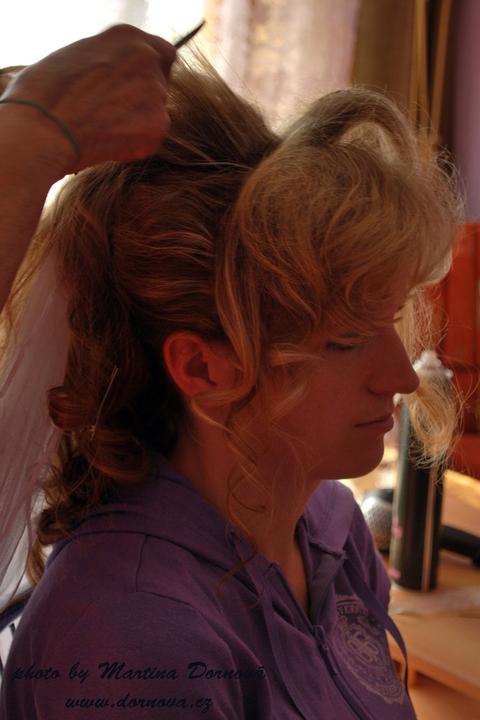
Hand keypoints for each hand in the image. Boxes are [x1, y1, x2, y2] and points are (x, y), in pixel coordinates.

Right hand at [0, 24, 176, 175]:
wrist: (44, 130)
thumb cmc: (45, 95)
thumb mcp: (76, 57)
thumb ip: (106, 62)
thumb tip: (113, 76)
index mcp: (126, 36)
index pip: (158, 53)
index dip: (146, 72)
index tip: (132, 87)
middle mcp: (146, 57)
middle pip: (159, 82)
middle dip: (140, 99)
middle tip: (112, 114)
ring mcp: (156, 91)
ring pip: (156, 111)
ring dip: (138, 121)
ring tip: (104, 128)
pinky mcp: (158, 125)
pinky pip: (152, 137)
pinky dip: (135, 143)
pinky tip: (109, 143)